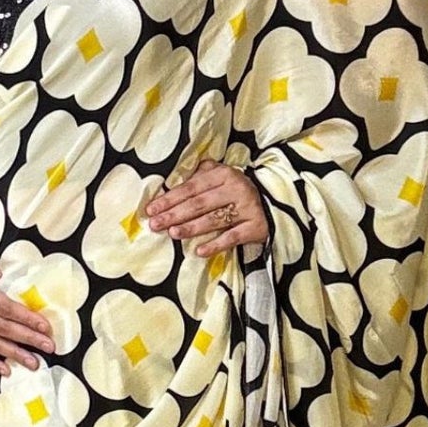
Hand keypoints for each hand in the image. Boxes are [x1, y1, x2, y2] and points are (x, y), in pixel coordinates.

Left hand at [143, 161, 267, 256]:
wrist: (275, 204)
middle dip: (174, 214)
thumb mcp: (221, 177)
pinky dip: (215, 245)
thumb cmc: (237, 192)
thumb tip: (171, 180)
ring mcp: (247, 208)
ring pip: (214, 220)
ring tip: (172, 234)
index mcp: (223, 174)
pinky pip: (232, 237)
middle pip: (199, 204)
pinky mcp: (256, 227)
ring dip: (191, 228)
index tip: (152, 209)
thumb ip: (200, 175)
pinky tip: (199, 251)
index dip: (170, 198)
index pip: (192, 187)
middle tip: (155, 224)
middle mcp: (236, 189)